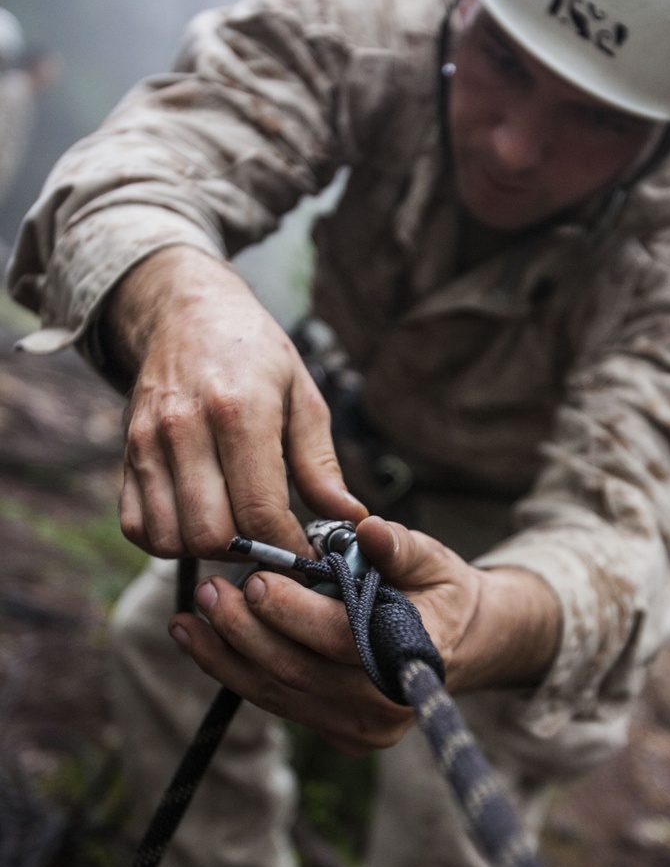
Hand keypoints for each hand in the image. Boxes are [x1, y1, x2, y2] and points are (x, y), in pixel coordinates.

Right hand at [107, 247, 365, 557]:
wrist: (186, 313)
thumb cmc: (254, 354)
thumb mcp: (303, 396)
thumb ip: (321, 463)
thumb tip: (350, 518)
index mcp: (239, 409)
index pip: (259, 510)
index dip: (287, 547)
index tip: (305, 554)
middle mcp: (184, 427)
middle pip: (211, 533)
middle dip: (248, 552)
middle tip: (271, 544)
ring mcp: (146, 442)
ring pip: (171, 538)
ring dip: (208, 551)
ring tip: (237, 532)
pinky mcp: (124, 454)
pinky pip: (137, 527)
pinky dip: (168, 541)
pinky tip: (199, 522)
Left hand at [167, 516, 561, 754]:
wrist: (456, 642)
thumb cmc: (439, 591)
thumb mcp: (431, 559)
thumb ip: (399, 547)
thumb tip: (369, 530)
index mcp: (418, 657)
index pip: (344, 640)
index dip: (296, 614)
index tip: (257, 579)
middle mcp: (388, 706)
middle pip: (300, 672)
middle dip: (247, 630)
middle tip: (212, 590)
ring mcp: (361, 729)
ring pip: (278, 691)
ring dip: (226, 653)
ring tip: (193, 612)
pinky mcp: (335, 732)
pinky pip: (275, 700)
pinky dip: (231, 669)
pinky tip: (198, 639)